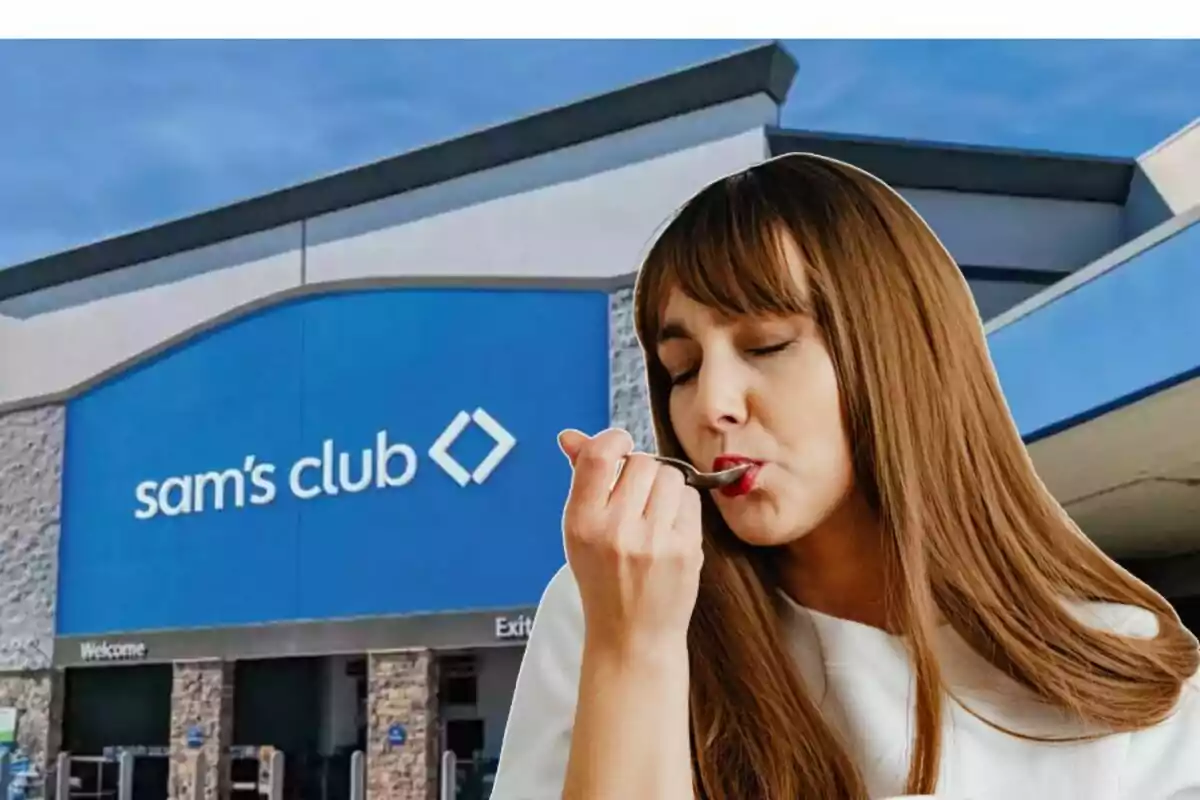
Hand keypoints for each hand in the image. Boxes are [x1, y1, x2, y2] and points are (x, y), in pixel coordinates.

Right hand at [558, 428, 703, 653]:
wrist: (632, 637)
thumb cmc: (603, 579)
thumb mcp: (579, 532)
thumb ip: (581, 479)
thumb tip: (571, 435)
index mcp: (581, 522)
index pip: (599, 455)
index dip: (614, 439)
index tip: (620, 446)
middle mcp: (615, 530)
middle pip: (642, 461)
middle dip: (642, 471)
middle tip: (636, 497)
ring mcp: (653, 541)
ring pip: (671, 475)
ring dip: (665, 486)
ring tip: (654, 513)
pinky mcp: (685, 549)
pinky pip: (691, 498)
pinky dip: (682, 506)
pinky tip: (670, 529)